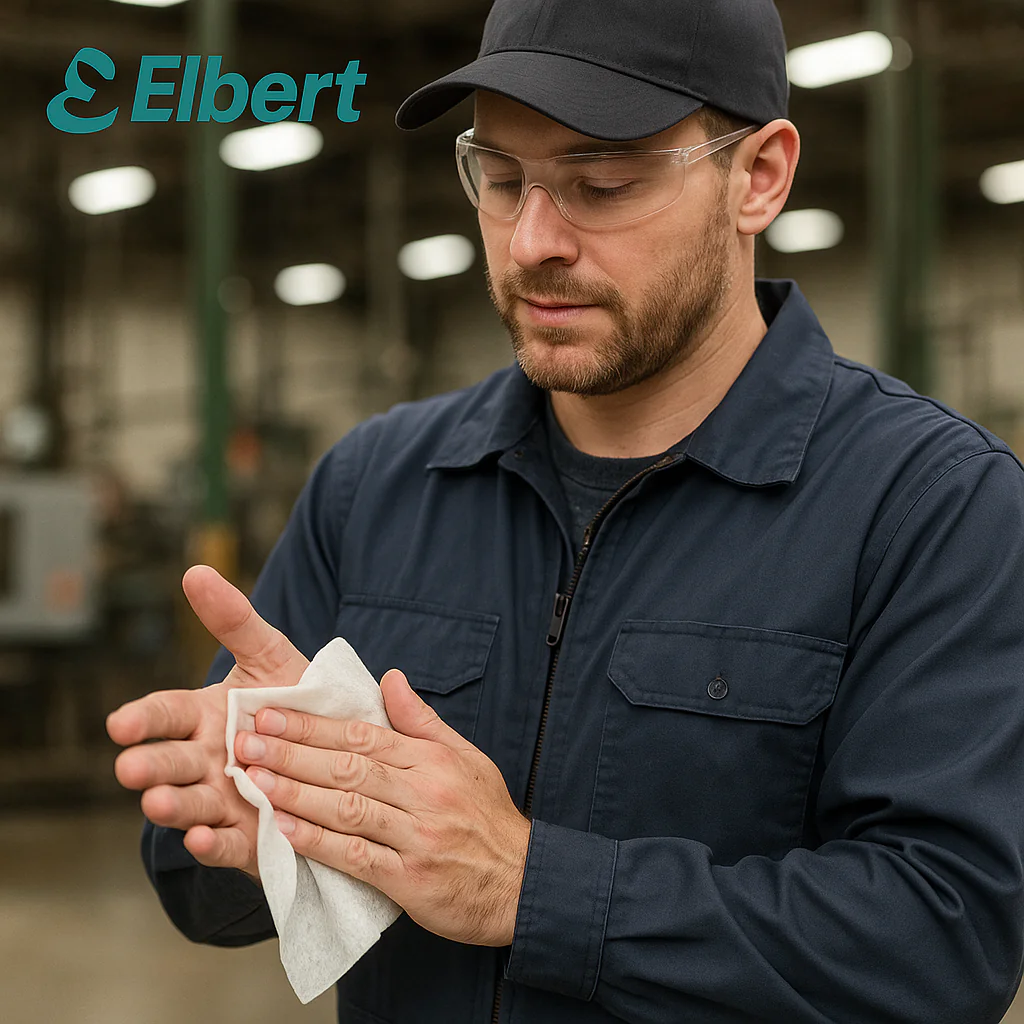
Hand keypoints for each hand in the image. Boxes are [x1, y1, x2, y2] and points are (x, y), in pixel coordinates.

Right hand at [106, 565, 309, 878]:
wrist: (338, 751)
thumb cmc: (294, 700)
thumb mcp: (270, 656)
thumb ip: (234, 620)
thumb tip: (196, 571)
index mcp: (201, 718)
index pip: (163, 716)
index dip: (142, 720)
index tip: (120, 724)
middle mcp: (203, 761)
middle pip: (169, 763)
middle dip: (149, 765)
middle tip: (132, 768)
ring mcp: (222, 800)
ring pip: (189, 804)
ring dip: (172, 805)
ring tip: (158, 802)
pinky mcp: (247, 836)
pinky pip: (224, 844)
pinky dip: (210, 843)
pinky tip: (200, 837)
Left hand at [234, 668, 532, 945]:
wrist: (521, 881)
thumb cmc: (487, 817)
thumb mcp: (465, 757)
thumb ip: (421, 721)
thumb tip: (390, 678)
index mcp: (433, 760)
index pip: (363, 735)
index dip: (313, 725)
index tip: (273, 715)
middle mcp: (424, 793)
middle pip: (348, 767)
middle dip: (293, 753)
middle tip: (248, 742)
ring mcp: (416, 836)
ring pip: (347, 808)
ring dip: (296, 793)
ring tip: (255, 780)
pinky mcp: (410, 880)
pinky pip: (356, 856)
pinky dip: (318, 843)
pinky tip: (285, 831)